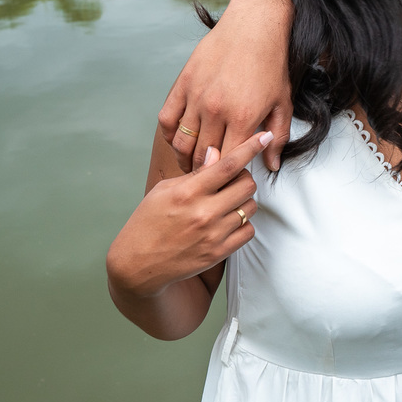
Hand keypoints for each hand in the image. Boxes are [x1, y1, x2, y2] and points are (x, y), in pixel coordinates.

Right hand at [107, 131, 271, 298]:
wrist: (138, 264)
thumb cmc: (148, 222)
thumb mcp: (164, 190)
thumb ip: (195, 173)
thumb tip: (217, 153)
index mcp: (188, 192)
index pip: (228, 165)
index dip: (250, 148)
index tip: (264, 136)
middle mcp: (204, 212)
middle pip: (247, 185)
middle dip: (244, 178)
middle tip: (232, 182)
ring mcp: (213, 234)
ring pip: (250, 207)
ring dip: (243, 201)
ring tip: (226, 203)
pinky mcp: (219, 253)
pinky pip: (248, 231)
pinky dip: (243, 224)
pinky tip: (227, 222)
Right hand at [158, 0, 294, 172]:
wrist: (253, 27)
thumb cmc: (271, 65)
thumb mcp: (283, 103)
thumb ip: (278, 137)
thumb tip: (273, 166)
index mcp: (243, 117)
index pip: (227, 162)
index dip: (227, 177)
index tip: (229, 182)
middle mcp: (216, 109)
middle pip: (202, 156)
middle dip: (205, 173)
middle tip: (209, 180)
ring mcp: (196, 96)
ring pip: (181, 142)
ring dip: (185, 159)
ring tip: (192, 166)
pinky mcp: (183, 84)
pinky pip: (167, 119)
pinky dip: (170, 136)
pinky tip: (179, 141)